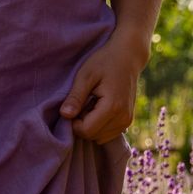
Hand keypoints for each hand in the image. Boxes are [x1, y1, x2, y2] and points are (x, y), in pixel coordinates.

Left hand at [58, 29, 149, 143]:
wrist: (128, 56)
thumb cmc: (104, 62)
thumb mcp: (85, 76)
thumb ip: (75, 97)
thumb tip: (65, 115)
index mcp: (113, 107)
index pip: (86, 131)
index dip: (74, 122)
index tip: (74, 105)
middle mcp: (123, 118)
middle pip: (92, 135)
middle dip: (82, 123)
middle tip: (84, 101)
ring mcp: (127, 121)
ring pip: (99, 137)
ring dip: (91, 124)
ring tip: (92, 103)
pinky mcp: (127, 121)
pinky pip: (107, 134)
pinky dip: (99, 125)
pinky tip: (99, 108)